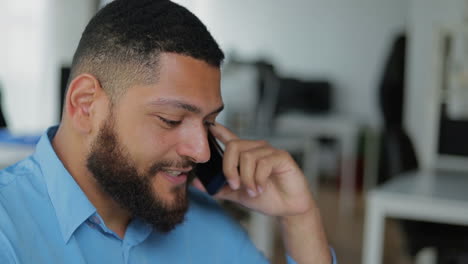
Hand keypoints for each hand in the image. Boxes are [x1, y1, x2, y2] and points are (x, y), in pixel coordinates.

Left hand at [193, 122, 314, 216]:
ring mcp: (269, 151)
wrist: (287, 208)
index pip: (229, 138)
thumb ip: (219, 188)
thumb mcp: (237, 195)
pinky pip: (263, 163)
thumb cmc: (265, 198)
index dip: (219, 131)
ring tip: (252, 191)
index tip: (209, 126)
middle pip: (234, 147)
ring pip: (247, 157)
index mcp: (245, 155)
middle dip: (229, 168)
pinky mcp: (281, 157)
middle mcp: (257, 149)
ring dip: (247, 179)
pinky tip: (261, 188)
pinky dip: (258, 179)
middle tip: (234, 185)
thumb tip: (197, 183)